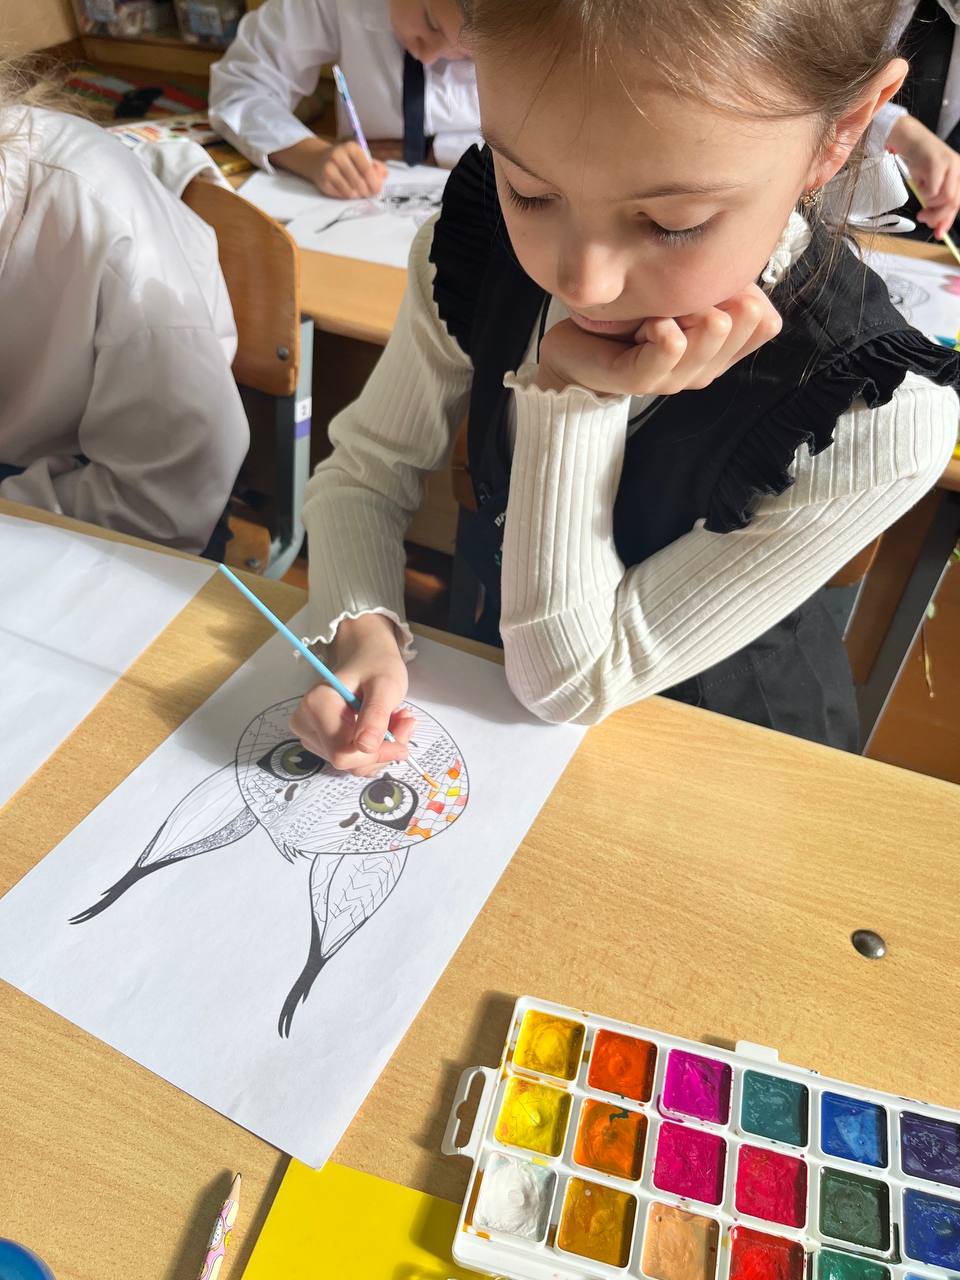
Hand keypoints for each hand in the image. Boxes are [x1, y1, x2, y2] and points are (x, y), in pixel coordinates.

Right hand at [271, 137, 387, 198]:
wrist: (318, 160)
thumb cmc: (346, 160)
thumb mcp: (361, 158)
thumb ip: (375, 166)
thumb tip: (384, 175)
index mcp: (351, 148)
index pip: (367, 169)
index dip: (375, 183)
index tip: (378, 190)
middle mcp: (338, 155)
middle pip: (359, 182)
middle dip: (367, 192)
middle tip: (369, 194)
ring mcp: (328, 168)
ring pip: (350, 191)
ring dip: (357, 195)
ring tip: (358, 192)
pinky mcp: (322, 180)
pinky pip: (340, 195)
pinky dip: (346, 196)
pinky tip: (347, 191)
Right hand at [289, 614, 411, 775]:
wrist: (366, 658)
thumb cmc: (375, 666)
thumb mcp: (385, 686)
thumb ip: (376, 716)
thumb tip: (366, 747)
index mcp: (317, 705)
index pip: (342, 752)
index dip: (376, 754)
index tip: (402, 742)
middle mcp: (305, 722)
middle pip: (346, 760)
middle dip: (381, 750)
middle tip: (404, 723)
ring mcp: (310, 733)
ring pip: (350, 763)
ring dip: (380, 749)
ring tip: (395, 720)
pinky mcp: (319, 741)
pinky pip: (350, 759)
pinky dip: (372, 749)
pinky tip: (383, 728)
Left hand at [536, 285, 781, 396]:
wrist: (577, 353)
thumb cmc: (630, 321)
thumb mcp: (682, 295)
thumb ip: (716, 287)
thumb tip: (749, 269)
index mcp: (720, 348)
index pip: (764, 325)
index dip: (754, 297)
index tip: (732, 281)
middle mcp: (703, 366)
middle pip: (739, 331)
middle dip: (729, 303)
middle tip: (705, 290)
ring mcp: (672, 376)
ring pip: (706, 345)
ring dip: (696, 319)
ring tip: (686, 307)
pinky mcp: (640, 379)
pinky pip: (665, 356)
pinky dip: (666, 337)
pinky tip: (659, 324)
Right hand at [888, 114, 959, 238]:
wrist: (907, 136)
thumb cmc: (916, 158)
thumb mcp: (928, 183)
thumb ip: (934, 202)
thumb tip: (935, 224)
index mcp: (958, 172)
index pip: (958, 201)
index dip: (948, 219)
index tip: (939, 232)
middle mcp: (957, 168)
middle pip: (954, 202)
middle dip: (937, 216)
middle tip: (924, 218)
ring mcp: (950, 164)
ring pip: (944, 198)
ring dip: (929, 204)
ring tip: (920, 198)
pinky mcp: (937, 163)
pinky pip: (933, 189)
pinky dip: (923, 192)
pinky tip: (919, 184)